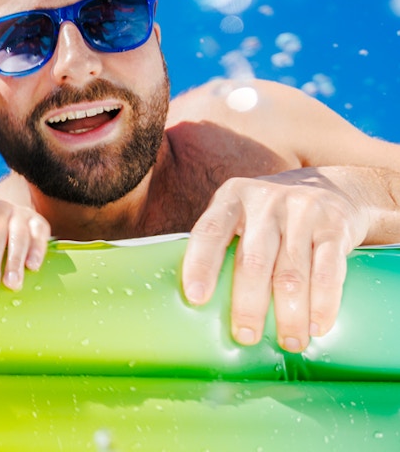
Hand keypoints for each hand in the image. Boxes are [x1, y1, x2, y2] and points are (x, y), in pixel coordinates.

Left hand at [181, 170, 369, 351]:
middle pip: (253, 261)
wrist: (333, 188)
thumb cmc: (272, 215)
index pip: (209, 232)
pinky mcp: (335, 226)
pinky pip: (328, 272)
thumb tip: (200, 303)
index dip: (200, 265)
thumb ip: (224, 244)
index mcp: (232, 198)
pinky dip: (323, 304)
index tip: (196, 298)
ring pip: (291, 273)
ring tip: (289, 342)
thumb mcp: (242, 213)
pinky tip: (317, 327)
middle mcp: (265, 202)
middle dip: (248, 305)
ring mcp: (302, 212)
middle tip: (246, 337)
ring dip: (290, 315)